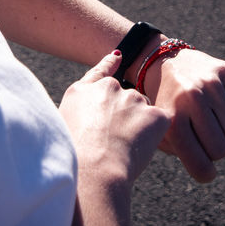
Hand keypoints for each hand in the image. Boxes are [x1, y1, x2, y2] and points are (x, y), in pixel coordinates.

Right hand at [60, 50, 169, 186]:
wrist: (94, 169)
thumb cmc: (74, 155)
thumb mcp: (63, 125)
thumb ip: (81, 109)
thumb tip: (93, 109)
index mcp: (84, 91)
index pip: (101, 72)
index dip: (109, 64)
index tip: (118, 57)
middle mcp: (110, 88)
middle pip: (126, 98)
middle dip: (126, 115)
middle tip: (114, 143)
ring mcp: (135, 99)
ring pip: (144, 110)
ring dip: (140, 125)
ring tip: (124, 149)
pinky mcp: (156, 114)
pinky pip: (161, 124)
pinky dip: (155, 136)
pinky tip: (140, 149)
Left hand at [142, 47, 224, 182]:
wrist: (164, 62)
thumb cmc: (165, 106)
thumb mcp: (161, 131)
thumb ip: (181, 153)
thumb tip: (207, 171)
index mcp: (172, 120)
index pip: (199, 163)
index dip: (205, 173)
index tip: (206, 172)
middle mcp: (191, 99)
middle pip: (220, 150)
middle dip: (215, 151)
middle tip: (205, 141)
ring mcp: (210, 83)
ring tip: (210, 122)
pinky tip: (214, 103)